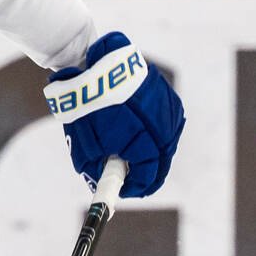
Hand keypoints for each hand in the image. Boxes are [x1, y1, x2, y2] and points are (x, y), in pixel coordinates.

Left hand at [45, 31, 184, 197]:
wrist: (97, 65)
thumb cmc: (89, 107)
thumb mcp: (87, 146)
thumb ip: (97, 170)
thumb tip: (102, 184)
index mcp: (147, 143)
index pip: (148, 176)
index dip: (134, 187)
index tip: (122, 190)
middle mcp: (164, 130)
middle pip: (161, 162)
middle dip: (145, 172)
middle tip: (128, 178)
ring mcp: (169, 112)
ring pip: (165, 143)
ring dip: (151, 151)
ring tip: (129, 150)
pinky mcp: (168, 98)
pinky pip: (165, 124)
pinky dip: (153, 132)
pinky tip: (137, 128)